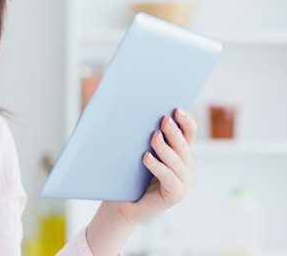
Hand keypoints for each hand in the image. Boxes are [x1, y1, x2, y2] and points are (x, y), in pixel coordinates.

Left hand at [113, 108, 196, 223]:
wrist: (123, 202)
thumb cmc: (130, 174)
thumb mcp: (139, 150)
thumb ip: (146, 135)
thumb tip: (137, 111)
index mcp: (180, 152)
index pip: (189, 132)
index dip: (185, 121)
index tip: (176, 109)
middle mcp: (185, 165)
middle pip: (183, 145)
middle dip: (173, 131)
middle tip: (164, 119)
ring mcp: (183, 181)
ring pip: (177, 160)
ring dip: (164, 147)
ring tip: (154, 136)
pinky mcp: (176, 194)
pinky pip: (168, 177)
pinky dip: (157, 166)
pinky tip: (146, 157)